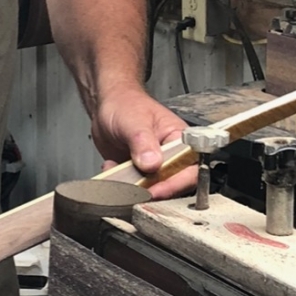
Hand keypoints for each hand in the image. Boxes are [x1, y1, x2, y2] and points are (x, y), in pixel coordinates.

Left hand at [93, 84, 196, 198]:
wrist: (106, 105)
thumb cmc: (126, 104)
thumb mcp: (135, 120)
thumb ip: (143, 142)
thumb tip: (152, 163)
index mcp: (180, 140)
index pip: (189, 170)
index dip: (176, 184)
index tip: (157, 190)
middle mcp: (170, 156)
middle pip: (173, 185)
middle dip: (153, 190)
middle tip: (135, 190)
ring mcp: (154, 167)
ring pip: (151, 189)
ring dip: (133, 188)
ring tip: (119, 176)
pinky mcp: (138, 173)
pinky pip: (132, 187)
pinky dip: (120, 183)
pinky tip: (111, 168)